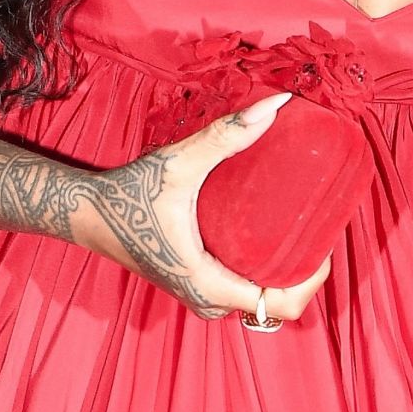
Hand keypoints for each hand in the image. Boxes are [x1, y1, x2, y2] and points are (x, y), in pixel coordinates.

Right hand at [85, 92, 330, 321]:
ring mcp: (200, 296)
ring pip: (259, 300)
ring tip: (301, 233)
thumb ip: (226, 135)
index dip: (314, 279)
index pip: (282, 304)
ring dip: (284, 275)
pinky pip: (242, 291)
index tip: (326, 242)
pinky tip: (273, 242)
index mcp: (208, 284)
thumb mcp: (180, 163)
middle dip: (304, 273)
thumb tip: (276, 106)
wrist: (86, 214)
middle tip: (317, 229)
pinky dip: (263, 274)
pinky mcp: (194, 285)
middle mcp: (207, 300)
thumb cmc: (128, 194)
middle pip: (276, 304)